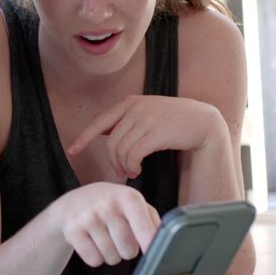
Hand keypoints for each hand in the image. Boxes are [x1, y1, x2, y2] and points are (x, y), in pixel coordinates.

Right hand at [51, 183, 160, 266]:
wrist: (73, 202)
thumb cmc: (112, 205)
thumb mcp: (133, 204)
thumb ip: (153, 221)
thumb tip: (166, 244)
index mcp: (128, 197)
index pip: (145, 229)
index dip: (150, 246)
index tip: (154, 256)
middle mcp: (108, 204)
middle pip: (129, 251)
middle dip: (127, 251)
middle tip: (120, 238)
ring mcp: (88, 216)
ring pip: (111, 258)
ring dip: (111, 255)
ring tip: (106, 239)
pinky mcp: (72, 229)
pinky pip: (93, 260)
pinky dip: (95, 258)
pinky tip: (92, 243)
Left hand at [66, 96, 225, 180]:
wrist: (203, 122)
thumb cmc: (174, 122)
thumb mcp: (148, 114)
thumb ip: (128, 121)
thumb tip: (104, 134)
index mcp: (129, 102)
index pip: (99, 122)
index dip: (84, 137)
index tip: (72, 151)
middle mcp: (135, 108)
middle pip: (110, 143)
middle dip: (113, 162)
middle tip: (122, 172)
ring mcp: (146, 118)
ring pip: (121, 150)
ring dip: (124, 166)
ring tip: (133, 172)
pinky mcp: (156, 131)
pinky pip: (133, 155)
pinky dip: (132, 166)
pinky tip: (139, 169)